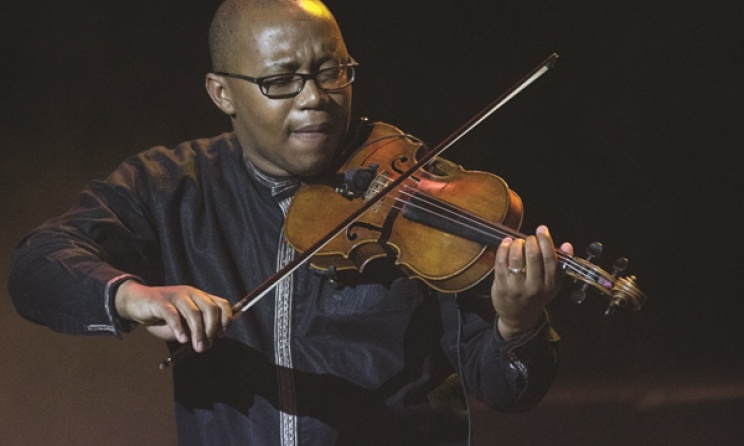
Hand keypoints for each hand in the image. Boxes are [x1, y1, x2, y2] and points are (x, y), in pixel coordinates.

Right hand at [114, 280, 232, 351]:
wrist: (137, 303)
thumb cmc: (164, 316)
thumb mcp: (185, 322)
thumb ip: (197, 328)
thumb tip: (210, 342)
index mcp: (200, 297)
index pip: (222, 304)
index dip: (226, 319)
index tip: (222, 335)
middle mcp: (191, 294)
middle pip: (210, 309)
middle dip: (211, 330)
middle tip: (206, 346)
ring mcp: (176, 296)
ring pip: (194, 313)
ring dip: (198, 333)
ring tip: (198, 348)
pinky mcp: (160, 301)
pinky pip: (173, 315)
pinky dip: (179, 328)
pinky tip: (182, 339)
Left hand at [491, 225, 572, 338]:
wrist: (518, 317)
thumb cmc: (536, 295)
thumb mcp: (553, 283)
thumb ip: (561, 264)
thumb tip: (567, 245)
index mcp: (550, 284)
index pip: (550, 258)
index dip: (546, 240)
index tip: (542, 230)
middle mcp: (534, 286)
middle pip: (533, 255)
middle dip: (530, 240)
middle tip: (529, 238)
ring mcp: (517, 287)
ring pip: (516, 257)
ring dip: (517, 244)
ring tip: (518, 242)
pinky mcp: (501, 285)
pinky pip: (501, 262)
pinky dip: (503, 248)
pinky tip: (506, 244)